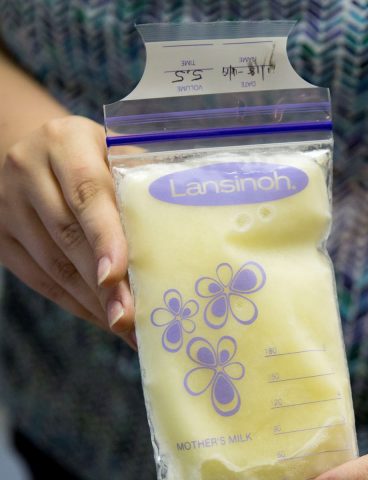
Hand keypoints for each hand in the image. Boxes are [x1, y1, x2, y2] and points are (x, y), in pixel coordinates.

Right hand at [0, 115, 135, 348]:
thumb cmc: (91, 153)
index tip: (116, 276)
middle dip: (102, 284)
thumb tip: (183, 225)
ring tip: (124, 325)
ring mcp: (8, 205)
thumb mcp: (115, 149)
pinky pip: (39, 278)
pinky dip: (73, 302)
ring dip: (90, 301)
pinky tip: (100, 316)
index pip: (88, 193)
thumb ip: (141, 179)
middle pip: (69, 235)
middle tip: (131, 317)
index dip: (104, 237)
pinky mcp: (1, 236)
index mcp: (66, 142)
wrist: (33, 148)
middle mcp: (29, 170)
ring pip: (52, 264)